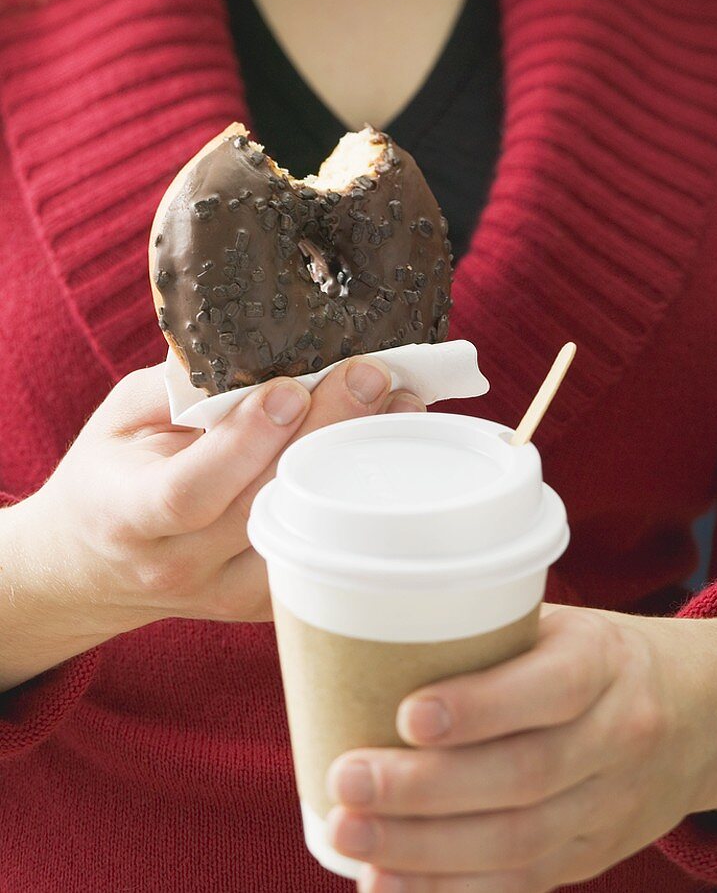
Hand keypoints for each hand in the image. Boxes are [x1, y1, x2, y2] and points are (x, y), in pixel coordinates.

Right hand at [1, 358, 422, 688]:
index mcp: (128, 516)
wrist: (90, 566)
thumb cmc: (108, 475)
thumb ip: (180, 389)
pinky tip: (386, 450)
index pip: (190, 493)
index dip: (244, 443)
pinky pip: (317, 554)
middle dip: (322, 435)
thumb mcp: (120, 418)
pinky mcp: (260, 603)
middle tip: (371, 374)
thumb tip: (262, 339)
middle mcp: (177, 566)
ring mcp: (223, 594)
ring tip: (399, 405)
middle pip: (261, 507)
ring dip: (355, 467)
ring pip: (301, 533)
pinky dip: (356, 502)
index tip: (291, 387)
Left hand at [326, 605, 716, 892]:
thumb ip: (489, 637)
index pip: (550, 689)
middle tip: (348, 782)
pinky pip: (523, 884)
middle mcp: (616, 737)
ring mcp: (609, 807)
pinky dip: (452, 890)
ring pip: (519, 842)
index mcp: (604, 663)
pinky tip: (389, 885)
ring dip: (426, 850)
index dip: (480, 707)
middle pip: (524, 776)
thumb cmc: (595, 656)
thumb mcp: (560, 625)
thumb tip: (367, 639)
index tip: (407, 715)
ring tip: (351, 838)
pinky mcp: (592, 856)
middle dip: (427, 789)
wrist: (697, 715)